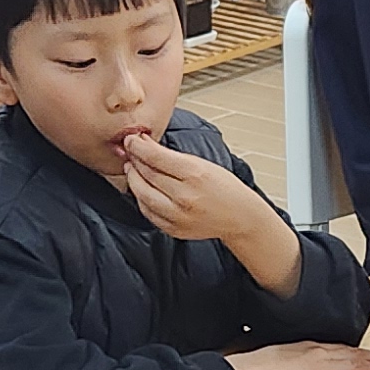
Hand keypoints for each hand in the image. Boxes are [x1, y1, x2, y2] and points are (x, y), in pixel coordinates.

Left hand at [117, 128, 280, 251]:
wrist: (239, 216)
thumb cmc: (224, 188)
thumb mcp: (202, 163)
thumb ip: (172, 156)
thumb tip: (144, 144)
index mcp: (194, 175)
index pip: (155, 157)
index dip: (138, 147)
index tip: (130, 140)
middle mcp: (184, 197)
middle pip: (147, 175)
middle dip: (134, 160)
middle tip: (130, 152)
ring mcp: (178, 216)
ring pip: (142, 195)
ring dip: (133, 180)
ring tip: (133, 170)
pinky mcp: (174, 229)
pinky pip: (148, 212)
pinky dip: (142, 198)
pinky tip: (143, 189)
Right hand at [231, 343, 369, 369]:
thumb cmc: (262, 365)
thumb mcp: (284, 354)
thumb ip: (299, 358)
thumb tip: (304, 365)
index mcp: (312, 346)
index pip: (343, 348)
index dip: (360, 353)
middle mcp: (322, 353)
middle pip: (355, 355)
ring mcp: (323, 367)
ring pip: (358, 366)